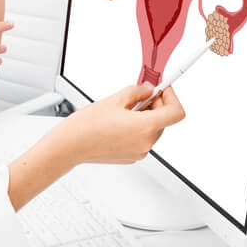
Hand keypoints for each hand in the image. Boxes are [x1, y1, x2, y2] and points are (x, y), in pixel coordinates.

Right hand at [57, 84, 185, 164]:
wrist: (70, 146)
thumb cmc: (87, 125)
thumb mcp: (115, 99)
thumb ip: (138, 92)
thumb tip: (149, 90)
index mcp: (145, 127)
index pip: (176, 112)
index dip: (172, 97)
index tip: (163, 89)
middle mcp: (146, 142)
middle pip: (164, 120)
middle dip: (155, 105)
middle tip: (139, 96)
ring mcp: (139, 152)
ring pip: (153, 129)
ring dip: (145, 117)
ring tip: (123, 111)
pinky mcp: (131, 157)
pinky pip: (142, 139)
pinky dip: (136, 129)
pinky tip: (119, 123)